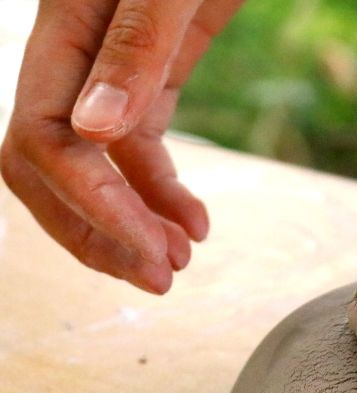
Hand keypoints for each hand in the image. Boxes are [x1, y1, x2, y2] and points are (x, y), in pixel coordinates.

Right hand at [0, 0, 242, 292]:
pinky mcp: (153, 78)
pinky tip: (195, 225)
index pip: (43, 140)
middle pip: (53, 168)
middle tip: (158, 280)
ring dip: (135, 225)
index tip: (150, 250)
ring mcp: (114, 73)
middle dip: (101, 232)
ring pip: (99, 170)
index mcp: (63, 29)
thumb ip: (133, 45)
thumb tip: (93, 130)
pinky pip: (142, 151)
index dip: (91, 206)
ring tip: (177, 263)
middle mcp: (76, 59)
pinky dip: (164, 193)